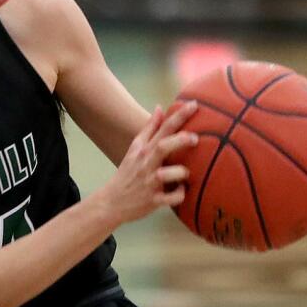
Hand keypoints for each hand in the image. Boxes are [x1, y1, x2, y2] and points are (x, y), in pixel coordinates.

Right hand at [97, 101, 198, 224]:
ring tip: (185, 174)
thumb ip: (149, 129)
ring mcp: (149, 183)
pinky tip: (181, 191)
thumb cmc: (128, 174)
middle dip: (180, 140)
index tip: (194, 104)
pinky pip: (172, 198)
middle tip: (195, 138)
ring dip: (181, 172)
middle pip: (163, 147)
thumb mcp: (135, 149)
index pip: (162, 128)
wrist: (111, 202)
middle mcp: (146, 164)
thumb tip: (160, 108)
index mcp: (144, 150)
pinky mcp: (153, 200)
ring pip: (168, 174)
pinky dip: (180, 195)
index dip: (179, 116)